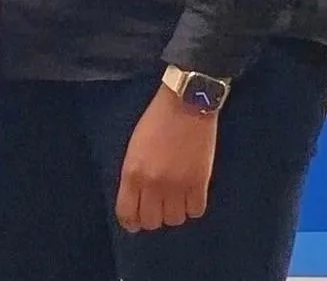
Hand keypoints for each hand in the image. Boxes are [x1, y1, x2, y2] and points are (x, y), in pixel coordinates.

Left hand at [116, 86, 217, 231]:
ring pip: (175, 220)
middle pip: (152, 222)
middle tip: (158, 207)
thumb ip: (134, 175)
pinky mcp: (200, 183)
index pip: (127, 213)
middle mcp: (153, 184)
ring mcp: (178, 185)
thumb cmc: (156, 122)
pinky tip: (191, 195)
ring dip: (174, 212)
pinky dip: (193, 207)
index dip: (131, 222)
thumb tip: (137, 200)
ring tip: (176, 199)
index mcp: (132, 173)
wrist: (185, 104)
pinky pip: (196, 211)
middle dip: (153, 218)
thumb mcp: (134, 148)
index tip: (135, 223)